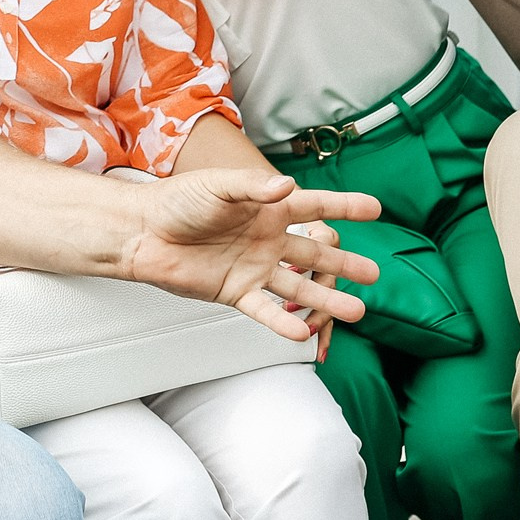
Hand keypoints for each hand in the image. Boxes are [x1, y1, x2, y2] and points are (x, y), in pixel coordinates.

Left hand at [122, 171, 380, 339]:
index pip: (313, 206)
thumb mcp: (217, 186)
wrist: (144, 232)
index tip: (375, 208)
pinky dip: (283, 323)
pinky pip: (265, 310)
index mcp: (266, 207)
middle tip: (374, 274)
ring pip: (298, 287)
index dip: (343, 206)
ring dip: (326, 300)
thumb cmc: (177, 201)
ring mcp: (254, 267)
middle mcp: (267, 238)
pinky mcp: (236, 291)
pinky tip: (303, 334)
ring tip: (356, 311)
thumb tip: (287, 185)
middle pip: (314, 253)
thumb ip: (253, 187)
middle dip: (345, 264)